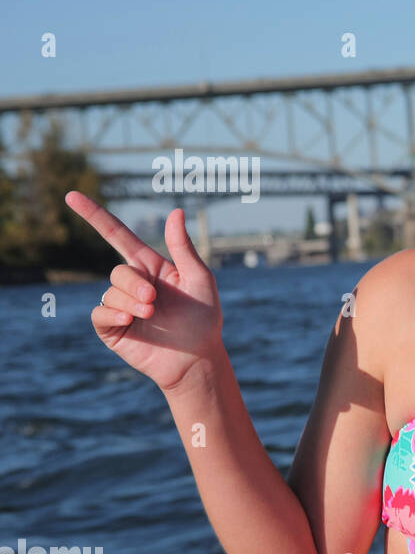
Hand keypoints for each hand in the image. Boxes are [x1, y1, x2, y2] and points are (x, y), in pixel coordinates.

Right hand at [64, 191, 225, 392]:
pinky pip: (99, 313)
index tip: (71, 196)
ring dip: (131, 303)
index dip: (94, 215)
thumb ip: (184, 248)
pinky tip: (130, 320)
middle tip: (155, 301)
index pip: (117, 235)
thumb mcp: (200, 279)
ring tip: (152, 316)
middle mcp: (133, 284)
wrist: (197, 357)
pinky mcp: (112, 328)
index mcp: (151, 267)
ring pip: (110, 292)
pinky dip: (113, 313)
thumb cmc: (204, 318)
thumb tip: (176, 212)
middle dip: (135, 285)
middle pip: (118, 272)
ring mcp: (120, 305)